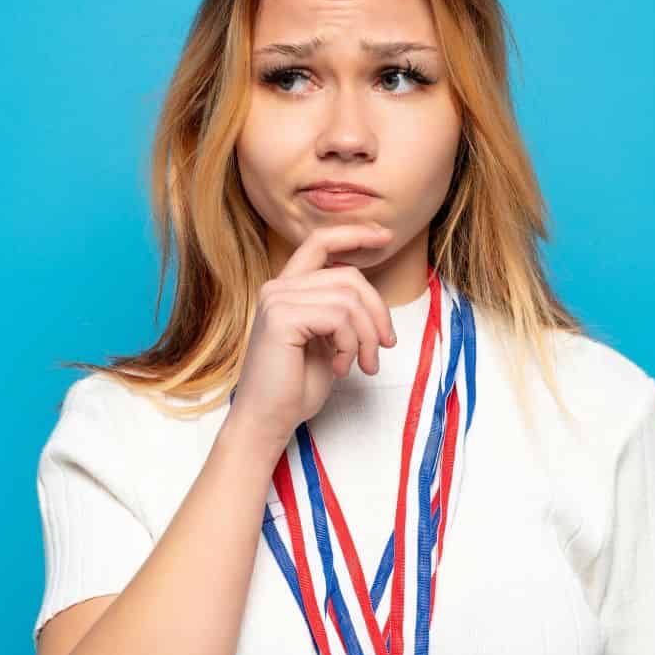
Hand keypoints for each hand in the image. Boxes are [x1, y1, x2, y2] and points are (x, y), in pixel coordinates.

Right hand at [226, 222, 399, 451]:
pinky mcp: (281, 317)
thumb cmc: (296, 387)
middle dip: (377, 312)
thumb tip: (372, 300)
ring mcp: (277, 300)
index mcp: (288, 289)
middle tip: (384, 347)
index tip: (385, 237)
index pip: (320, 242)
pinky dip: (350, 345)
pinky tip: (341, 368)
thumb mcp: (327, 341)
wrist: (269, 420)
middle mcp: (278, 288)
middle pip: (348, 275)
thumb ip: (341, 312)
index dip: (354, 234)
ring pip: (348, 299)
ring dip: (366, 336)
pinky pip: (338, 317)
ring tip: (363, 364)